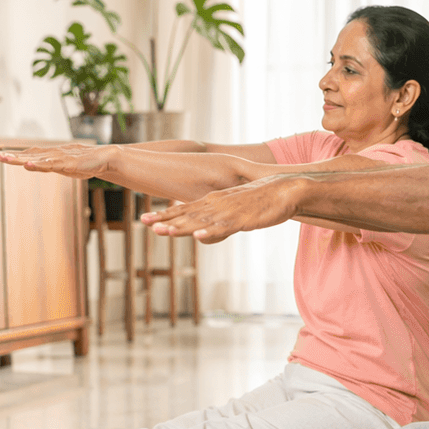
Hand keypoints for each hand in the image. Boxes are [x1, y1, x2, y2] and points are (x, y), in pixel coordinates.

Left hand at [0, 144, 114, 179]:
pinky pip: (50, 165)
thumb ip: (44, 165)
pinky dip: (39, 164)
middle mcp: (47, 155)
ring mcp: (56, 159)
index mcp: (43, 157)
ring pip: (33, 159)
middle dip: (4, 155)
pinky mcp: (66, 164)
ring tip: (3, 158)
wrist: (103, 158)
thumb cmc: (81, 163)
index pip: (19, 155)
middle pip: (21, 155)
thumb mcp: (58, 167)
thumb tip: (30, 163)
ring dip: (18, 158)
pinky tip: (28, 165)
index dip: (3, 154)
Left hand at [142, 175, 302, 243]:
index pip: (183, 209)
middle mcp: (216, 205)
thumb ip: (214, 226)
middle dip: (165, 221)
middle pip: (186, 215)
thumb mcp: (232, 215)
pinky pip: (225, 227)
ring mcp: (229, 212)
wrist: (285, 191)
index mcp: (212, 202)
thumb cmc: (259, 203)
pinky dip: (211, 232)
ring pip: (201, 221)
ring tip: (162, 231)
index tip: (144, 220)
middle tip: (144, 223)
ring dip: (181, 227)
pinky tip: (198, 236)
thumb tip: (198, 237)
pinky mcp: (243, 219)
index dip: (164, 215)